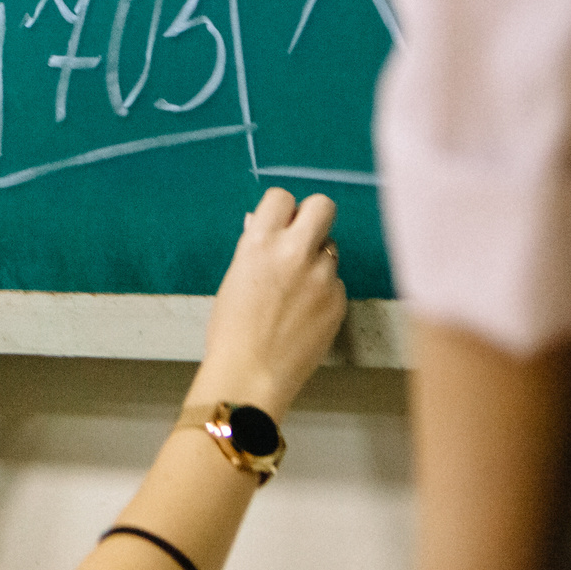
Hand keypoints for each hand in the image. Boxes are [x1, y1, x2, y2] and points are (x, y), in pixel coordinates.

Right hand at [189, 187, 346, 420]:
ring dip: (317, 260)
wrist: (252, 372)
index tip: (277, 225)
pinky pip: (335, 282)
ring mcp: (322, 276)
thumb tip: (266, 228)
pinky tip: (305, 314)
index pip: (282, 197)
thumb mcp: (235, 277)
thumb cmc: (231, 327)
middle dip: (313, 217)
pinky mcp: (339, 301)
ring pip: (331, 249)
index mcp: (260, 242)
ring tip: (297, 289)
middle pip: (323, 206)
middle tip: (302, 238)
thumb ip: (256, 248)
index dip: (281, 210)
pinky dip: (323, 292)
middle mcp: (295, 251)